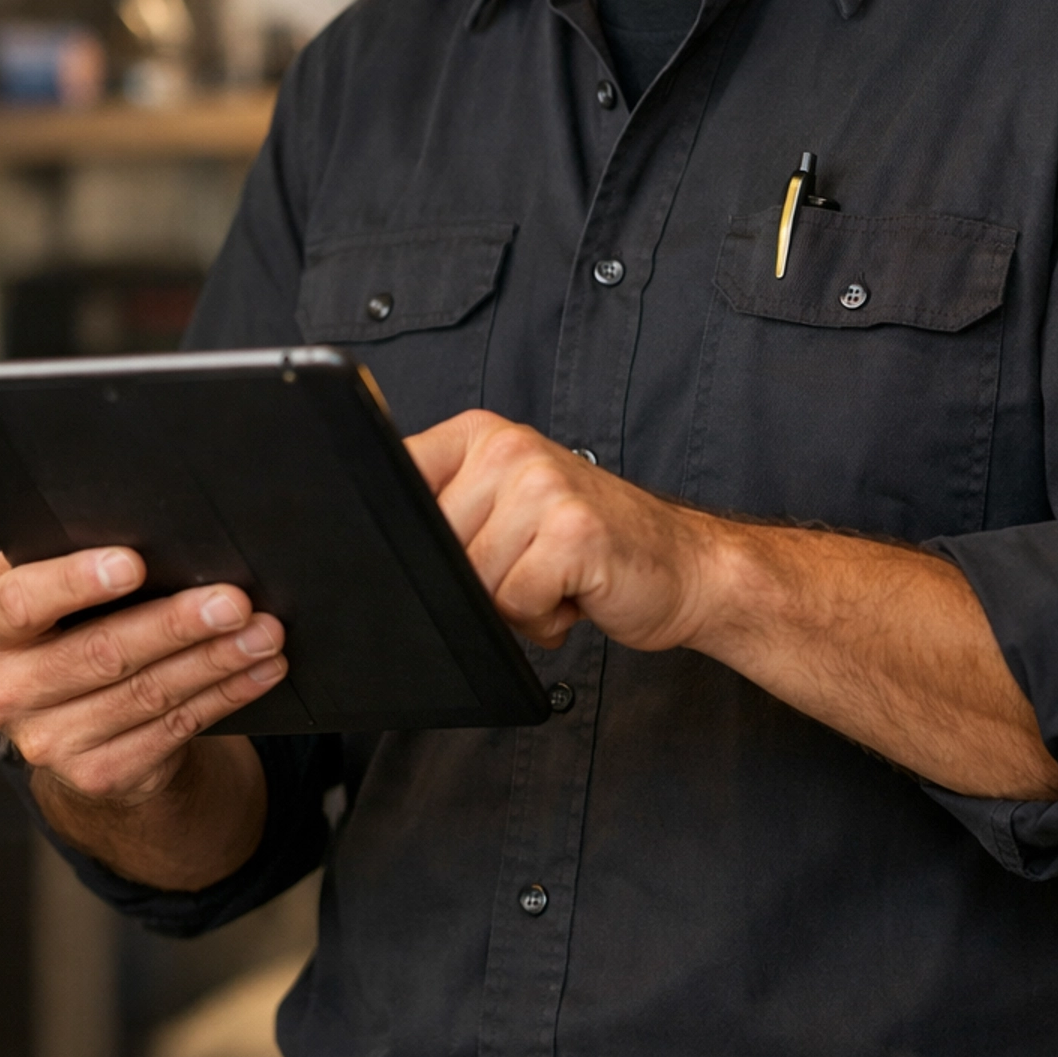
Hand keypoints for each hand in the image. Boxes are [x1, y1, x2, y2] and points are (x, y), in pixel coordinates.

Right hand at [0, 547, 286, 804]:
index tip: (134, 563)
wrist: (74, 720)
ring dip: (215, 660)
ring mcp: (50, 743)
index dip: (74, 583)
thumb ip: (73, 556)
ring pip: (146, 694)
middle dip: (175, 624)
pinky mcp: (99, 775)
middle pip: (99, 653)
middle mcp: (6, 693)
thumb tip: (146, 519)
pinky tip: (260, 669)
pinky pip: (173, 729)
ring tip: (264, 632)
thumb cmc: (72, 624)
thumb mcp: (56, 592)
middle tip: (233, 600)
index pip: (20, 604)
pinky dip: (225, 694)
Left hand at [406, 411, 713, 651]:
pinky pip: (516, 603)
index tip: (427, 552)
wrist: (685, 566)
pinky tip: (575, 594)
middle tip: (523, 567)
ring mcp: (543, 485)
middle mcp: (510, 448)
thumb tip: (372, 552)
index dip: (396, 533)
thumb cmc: (587, 545)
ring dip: (511, 605)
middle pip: (432, 546)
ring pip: (473, 580)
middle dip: (470, 581)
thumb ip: (446, 514)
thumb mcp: (506, 508)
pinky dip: (543, 620)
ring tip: (553, 579)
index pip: (397, 477)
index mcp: (481, 436)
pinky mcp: (572, 531)